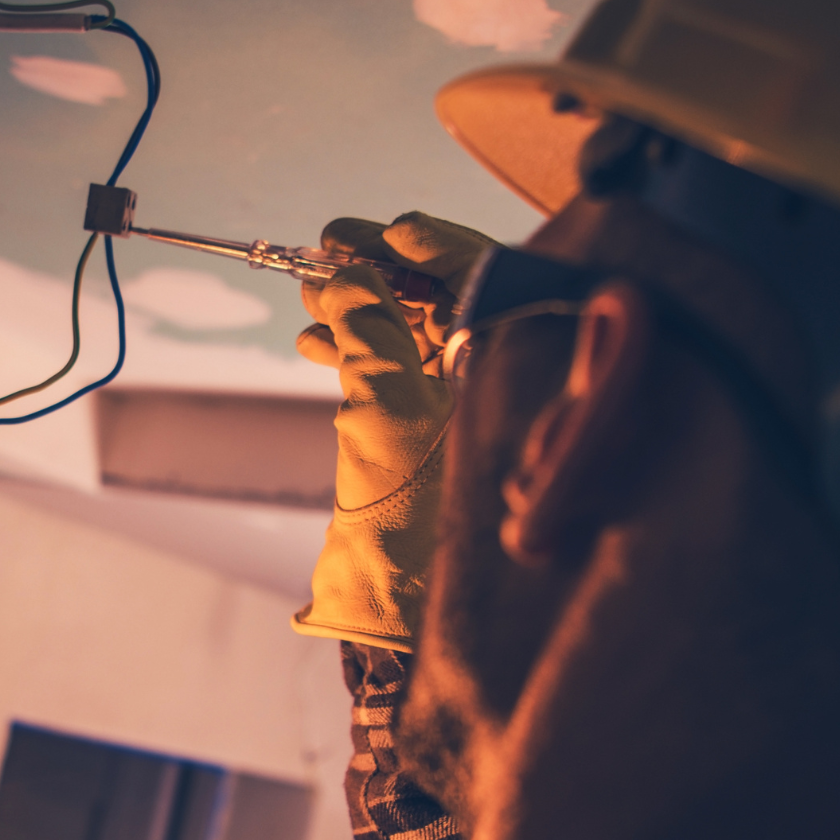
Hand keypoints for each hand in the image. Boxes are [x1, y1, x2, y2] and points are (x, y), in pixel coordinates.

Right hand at [291, 213, 494, 650]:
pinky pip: (412, 376)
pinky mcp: (448, 440)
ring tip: (310, 294)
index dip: (433, 246)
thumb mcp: (383, 407)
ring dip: (366, 310)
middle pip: (459, 302)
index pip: (493, 279)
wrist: (398, 610)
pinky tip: (315, 340)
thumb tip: (352, 272)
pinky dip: (367, 354)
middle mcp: (519, 385)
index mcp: (529, 369)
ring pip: (428, 338)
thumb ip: (369, 330)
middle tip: (328, 247)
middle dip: (388, 273)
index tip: (382, 229)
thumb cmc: (410, 518)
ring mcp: (485, 414)